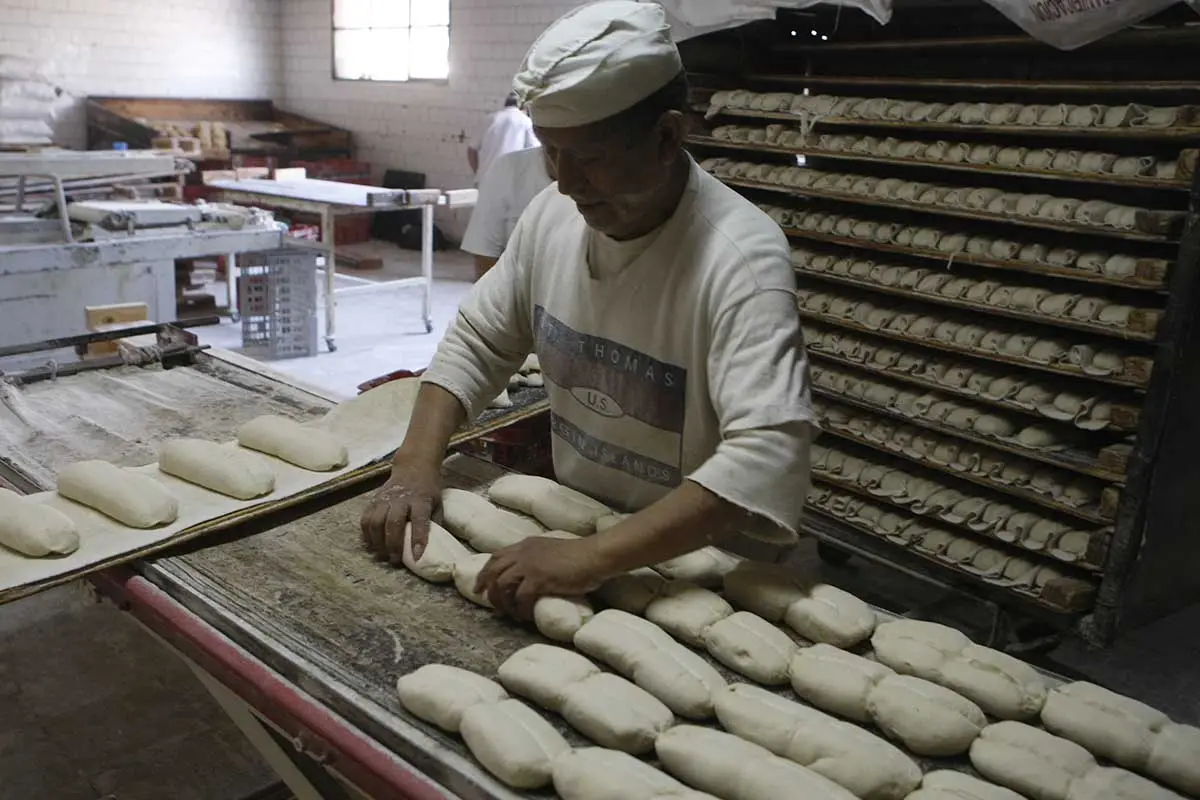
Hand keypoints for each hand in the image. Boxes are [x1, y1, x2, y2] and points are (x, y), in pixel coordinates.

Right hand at [359, 459, 442, 563]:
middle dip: (393, 544)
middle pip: (393, 523)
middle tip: (395, 560)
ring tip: (382, 554)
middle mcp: (401, 498)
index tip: (417, 556)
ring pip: (376, 522)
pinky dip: (366, 534)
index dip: (418, 539)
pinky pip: (365, 519)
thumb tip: (434, 547)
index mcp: (421, 500)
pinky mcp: (374, 499)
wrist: (413, 467)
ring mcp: (385, 498)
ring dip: (377, 541)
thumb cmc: (428, 489)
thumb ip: (435, 523)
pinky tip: (371, 544)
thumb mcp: (438, 503)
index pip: (420, 520)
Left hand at [475, 535, 610, 619]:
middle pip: (493, 570)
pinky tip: (525, 616)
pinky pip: (520, 598)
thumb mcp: (552, 550)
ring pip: (502, 585)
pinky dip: (520, 609)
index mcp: (526, 545)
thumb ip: (538, 558)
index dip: (485, 572)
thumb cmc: (581, 555)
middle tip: (485, 602)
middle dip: (486, 588)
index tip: (480, 586)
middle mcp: (523, 553)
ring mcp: (529, 565)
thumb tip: (531, 575)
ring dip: (503, 602)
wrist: (594, 555)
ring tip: (509, 613)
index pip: (496, 556)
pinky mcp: (538, 579)